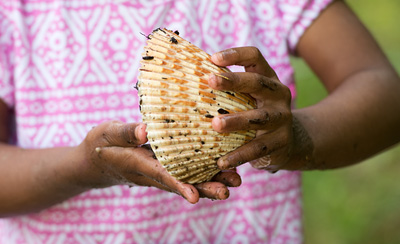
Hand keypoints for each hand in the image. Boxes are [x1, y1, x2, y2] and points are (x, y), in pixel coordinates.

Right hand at [74, 120, 239, 203]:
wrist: (95, 161)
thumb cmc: (100, 144)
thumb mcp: (107, 133)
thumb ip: (126, 133)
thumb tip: (146, 130)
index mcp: (138, 164)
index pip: (162, 176)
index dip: (179, 186)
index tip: (195, 197)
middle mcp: (152, 173)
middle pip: (182, 183)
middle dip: (205, 188)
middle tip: (228, 191)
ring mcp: (159, 172)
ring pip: (187, 179)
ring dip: (210, 182)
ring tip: (235, 181)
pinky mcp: (162, 167)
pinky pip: (185, 172)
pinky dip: (203, 172)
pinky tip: (222, 167)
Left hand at [209, 47, 294, 172]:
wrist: (289, 142)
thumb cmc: (256, 113)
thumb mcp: (250, 96)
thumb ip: (230, 88)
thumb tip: (190, 75)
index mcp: (268, 78)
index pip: (255, 57)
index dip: (236, 54)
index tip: (213, 58)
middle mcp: (278, 94)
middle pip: (257, 83)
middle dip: (234, 81)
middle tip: (210, 81)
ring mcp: (282, 118)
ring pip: (259, 118)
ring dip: (236, 120)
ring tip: (215, 124)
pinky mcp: (281, 141)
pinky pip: (257, 149)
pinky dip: (239, 156)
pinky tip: (221, 162)